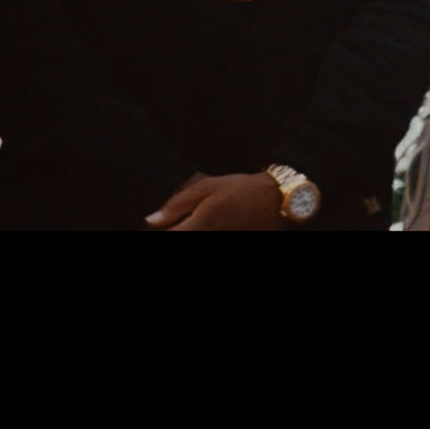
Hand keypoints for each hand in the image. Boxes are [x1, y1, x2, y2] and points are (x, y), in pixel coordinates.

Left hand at [148, 172, 286, 231]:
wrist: (279, 201)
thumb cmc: (242, 189)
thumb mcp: (208, 187)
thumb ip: (178, 204)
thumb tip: (150, 220)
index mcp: (200, 223)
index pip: (169, 235)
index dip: (160, 231)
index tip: (158, 226)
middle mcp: (210, 237)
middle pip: (181, 238)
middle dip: (176, 230)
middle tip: (180, 222)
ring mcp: (223, 240)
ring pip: (195, 239)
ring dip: (190, 231)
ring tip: (198, 221)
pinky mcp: (232, 242)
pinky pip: (211, 239)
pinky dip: (204, 232)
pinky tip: (209, 224)